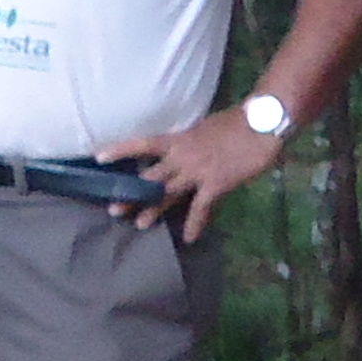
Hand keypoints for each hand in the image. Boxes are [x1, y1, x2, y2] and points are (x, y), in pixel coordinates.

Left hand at [101, 108, 279, 241]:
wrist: (263, 122)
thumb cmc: (237, 122)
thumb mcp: (204, 128)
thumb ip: (190, 143)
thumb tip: (182, 152)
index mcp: (178, 140)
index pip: (142, 144)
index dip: (120, 150)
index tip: (98, 157)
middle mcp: (182, 157)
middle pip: (150, 177)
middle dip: (132, 193)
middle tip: (113, 209)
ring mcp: (197, 171)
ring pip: (168, 193)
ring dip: (154, 209)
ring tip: (139, 224)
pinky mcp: (216, 184)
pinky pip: (200, 208)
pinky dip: (194, 224)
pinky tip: (188, 238)